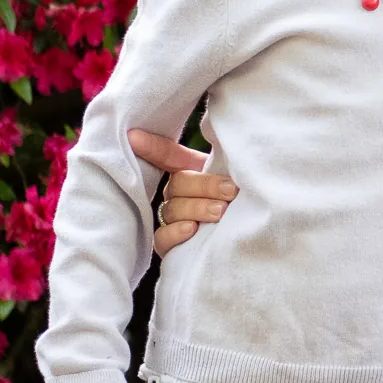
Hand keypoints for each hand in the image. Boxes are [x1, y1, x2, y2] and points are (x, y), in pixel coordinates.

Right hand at [128, 129, 234, 256]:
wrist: (248, 234)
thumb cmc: (241, 202)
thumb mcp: (235, 177)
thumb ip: (227, 162)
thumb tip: (225, 139)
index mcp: (189, 172)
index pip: (167, 154)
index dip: (152, 146)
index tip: (135, 137)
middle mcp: (175, 194)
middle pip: (178, 184)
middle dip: (205, 186)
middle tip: (230, 191)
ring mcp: (170, 219)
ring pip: (173, 210)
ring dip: (198, 209)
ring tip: (221, 211)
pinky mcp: (168, 246)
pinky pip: (162, 238)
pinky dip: (176, 232)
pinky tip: (192, 229)